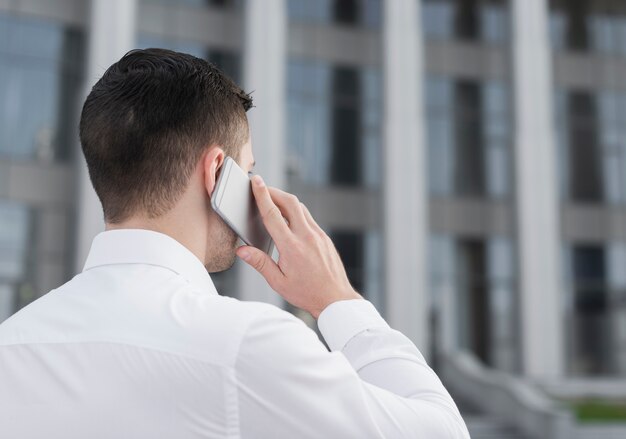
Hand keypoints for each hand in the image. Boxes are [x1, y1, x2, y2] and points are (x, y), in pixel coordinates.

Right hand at [236, 175, 362, 318]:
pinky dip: (296, 212)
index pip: (273, 214)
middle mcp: (306, 236)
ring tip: (272, 200)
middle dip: (274, 191)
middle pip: (289, 202)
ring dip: (285, 200)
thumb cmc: (307, 293)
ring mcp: (318, 235)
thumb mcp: (278, 282)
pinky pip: (308, 218)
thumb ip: (260, 263)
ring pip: (300, 208)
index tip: (256, 182)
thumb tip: (242, 250)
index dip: (262, 195)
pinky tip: (289, 218)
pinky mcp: (324, 237)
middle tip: (262, 187)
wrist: (336, 299)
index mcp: (291, 247)